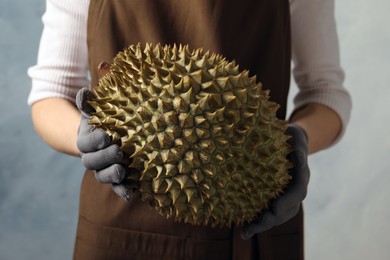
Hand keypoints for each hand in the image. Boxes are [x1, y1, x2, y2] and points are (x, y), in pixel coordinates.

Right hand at [76, 88, 131, 199]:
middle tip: (119, 152)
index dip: (95, 140)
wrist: (104, 138)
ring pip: (103, 176)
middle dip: (105, 157)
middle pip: (94, 162)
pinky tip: (131, 194)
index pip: (87, 143)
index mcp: (85, 142)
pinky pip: (117, 187)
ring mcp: (103, 170)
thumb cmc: (101, 122)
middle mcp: (92, 159)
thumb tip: (84, 92)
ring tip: (121, 172)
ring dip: (112, 175)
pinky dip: (122, 191)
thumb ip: (88, 104)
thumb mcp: (94, 112)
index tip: (107, 135)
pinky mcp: (116, 179)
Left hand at [241, 124, 309, 238]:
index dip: (287, 201)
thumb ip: (298, 147)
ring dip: (263, 225)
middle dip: (273, 219)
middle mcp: (295, 189)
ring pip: (278, 216)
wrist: (290, 141)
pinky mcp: (274, 198)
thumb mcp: (295, 136)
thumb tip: (298, 156)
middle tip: (258, 223)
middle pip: (288, 210)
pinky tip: (243, 230)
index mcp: (301, 175)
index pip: (297, 191)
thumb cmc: (290, 136)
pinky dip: (257, 222)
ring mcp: (286, 196)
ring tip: (246, 232)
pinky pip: (268, 213)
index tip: (274, 208)